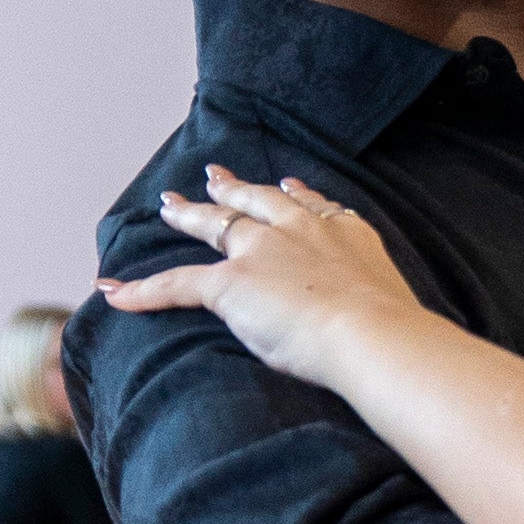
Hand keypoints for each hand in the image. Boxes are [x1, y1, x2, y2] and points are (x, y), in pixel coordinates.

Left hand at [102, 165, 417, 392]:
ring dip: (189, 215)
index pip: (312, 207)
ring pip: (215, 226)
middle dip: (234, 189)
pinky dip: (141, 290)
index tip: (286, 186)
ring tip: (168, 206)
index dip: (294, 196)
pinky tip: (112, 291)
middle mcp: (300, 231)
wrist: (375, 335)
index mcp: (343, 235)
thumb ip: (387, 316)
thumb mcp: (399, 312)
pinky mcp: (231, 286)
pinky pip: (176, 284)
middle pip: (257, 202)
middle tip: (215, 176)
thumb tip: (411, 347)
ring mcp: (262, 254)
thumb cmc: (397, 334)